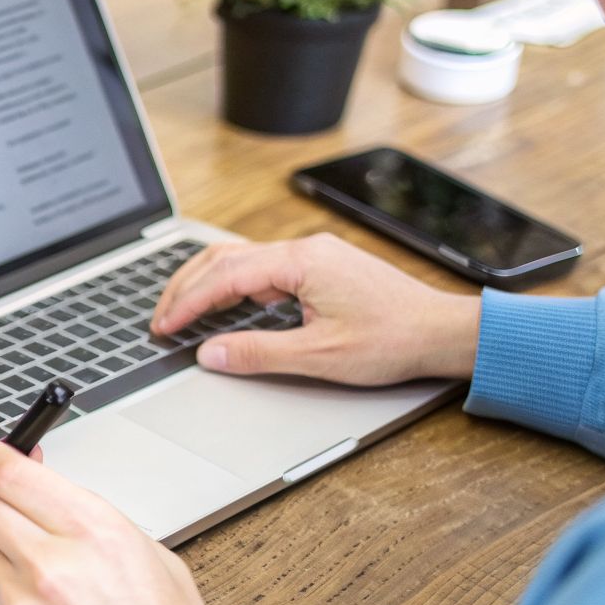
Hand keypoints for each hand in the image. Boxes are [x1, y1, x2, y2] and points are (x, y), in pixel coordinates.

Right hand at [152, 233, 481, 385]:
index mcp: (301, 262)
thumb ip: (259, 353)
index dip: (187, 302)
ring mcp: (313, 256)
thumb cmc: (394, 339)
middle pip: (226, 258)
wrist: (444, 332)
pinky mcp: (321, 268)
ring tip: (181, 312)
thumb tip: (211, 353)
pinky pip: (263, 268)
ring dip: (207, 284)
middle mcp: (305, 250)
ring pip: (242, 260)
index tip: (162, 325)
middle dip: (186, 288)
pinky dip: (233, 286)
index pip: (225, 276)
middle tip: (160, 319)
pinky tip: (224, 307)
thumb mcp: (320, 355)